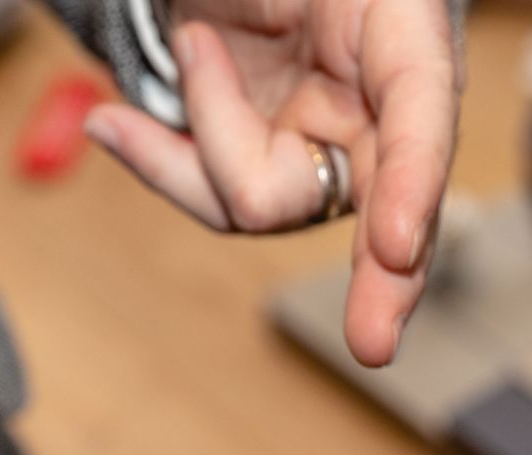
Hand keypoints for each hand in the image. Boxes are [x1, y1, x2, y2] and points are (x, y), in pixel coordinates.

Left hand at [84, 0, 460, 366]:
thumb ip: (282, 9)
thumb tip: (204, 45)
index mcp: (406, 38)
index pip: (421, 118)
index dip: (413, 185)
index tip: (395, 247)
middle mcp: (374, 112)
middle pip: (376, 209)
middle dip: (381, 283)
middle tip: (373, 344)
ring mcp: (317, 147)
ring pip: (262, 206)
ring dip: (199, 142)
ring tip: (190, 43)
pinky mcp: (258, 164)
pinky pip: (213, 199)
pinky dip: (156, 160)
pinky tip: (110, 123)